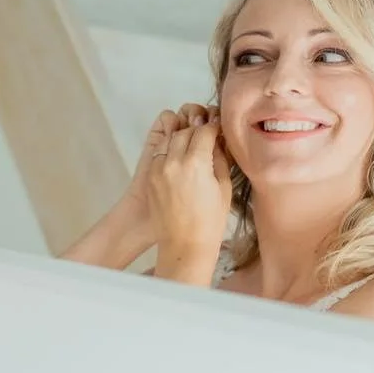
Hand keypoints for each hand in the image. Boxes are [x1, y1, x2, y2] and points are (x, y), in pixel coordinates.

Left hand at [118, 103, 213, 237]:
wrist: (184, 243)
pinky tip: (180, 159)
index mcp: (196, 163)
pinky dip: (170, 151)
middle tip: (207, 137)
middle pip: (185, 132)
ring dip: (182, 139)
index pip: (204, 131)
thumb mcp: (223, 186)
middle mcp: (173, 162)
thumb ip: (219, 158)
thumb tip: (217, 141)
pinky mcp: (150, 177)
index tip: (218, 130)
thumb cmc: (210, 220)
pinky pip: (160, 154)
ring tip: (193, 147)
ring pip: (169, 140)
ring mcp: (158, 169)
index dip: (214, 128)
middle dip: (197, 131)